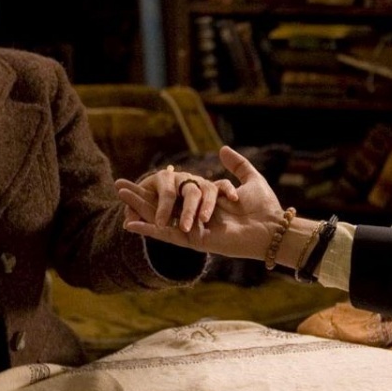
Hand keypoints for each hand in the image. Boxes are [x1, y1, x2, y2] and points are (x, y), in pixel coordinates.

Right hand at [116, 146, 284, 258]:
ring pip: (159, 218)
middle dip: (139, 195)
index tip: (140, 177)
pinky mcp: (195, 241)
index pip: (175, 194)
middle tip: (119, 185)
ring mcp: (194, 230)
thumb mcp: (250, 180)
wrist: (273, 228)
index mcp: (207, 206)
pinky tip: (129, 224)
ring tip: (120, 196)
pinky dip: (148, 231)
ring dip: (138, 207)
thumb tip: (222, 149)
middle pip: (161, 205)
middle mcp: (197, 218)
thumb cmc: (265, 207)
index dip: (156, 186)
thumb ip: (237, 165)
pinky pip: (167, 236)